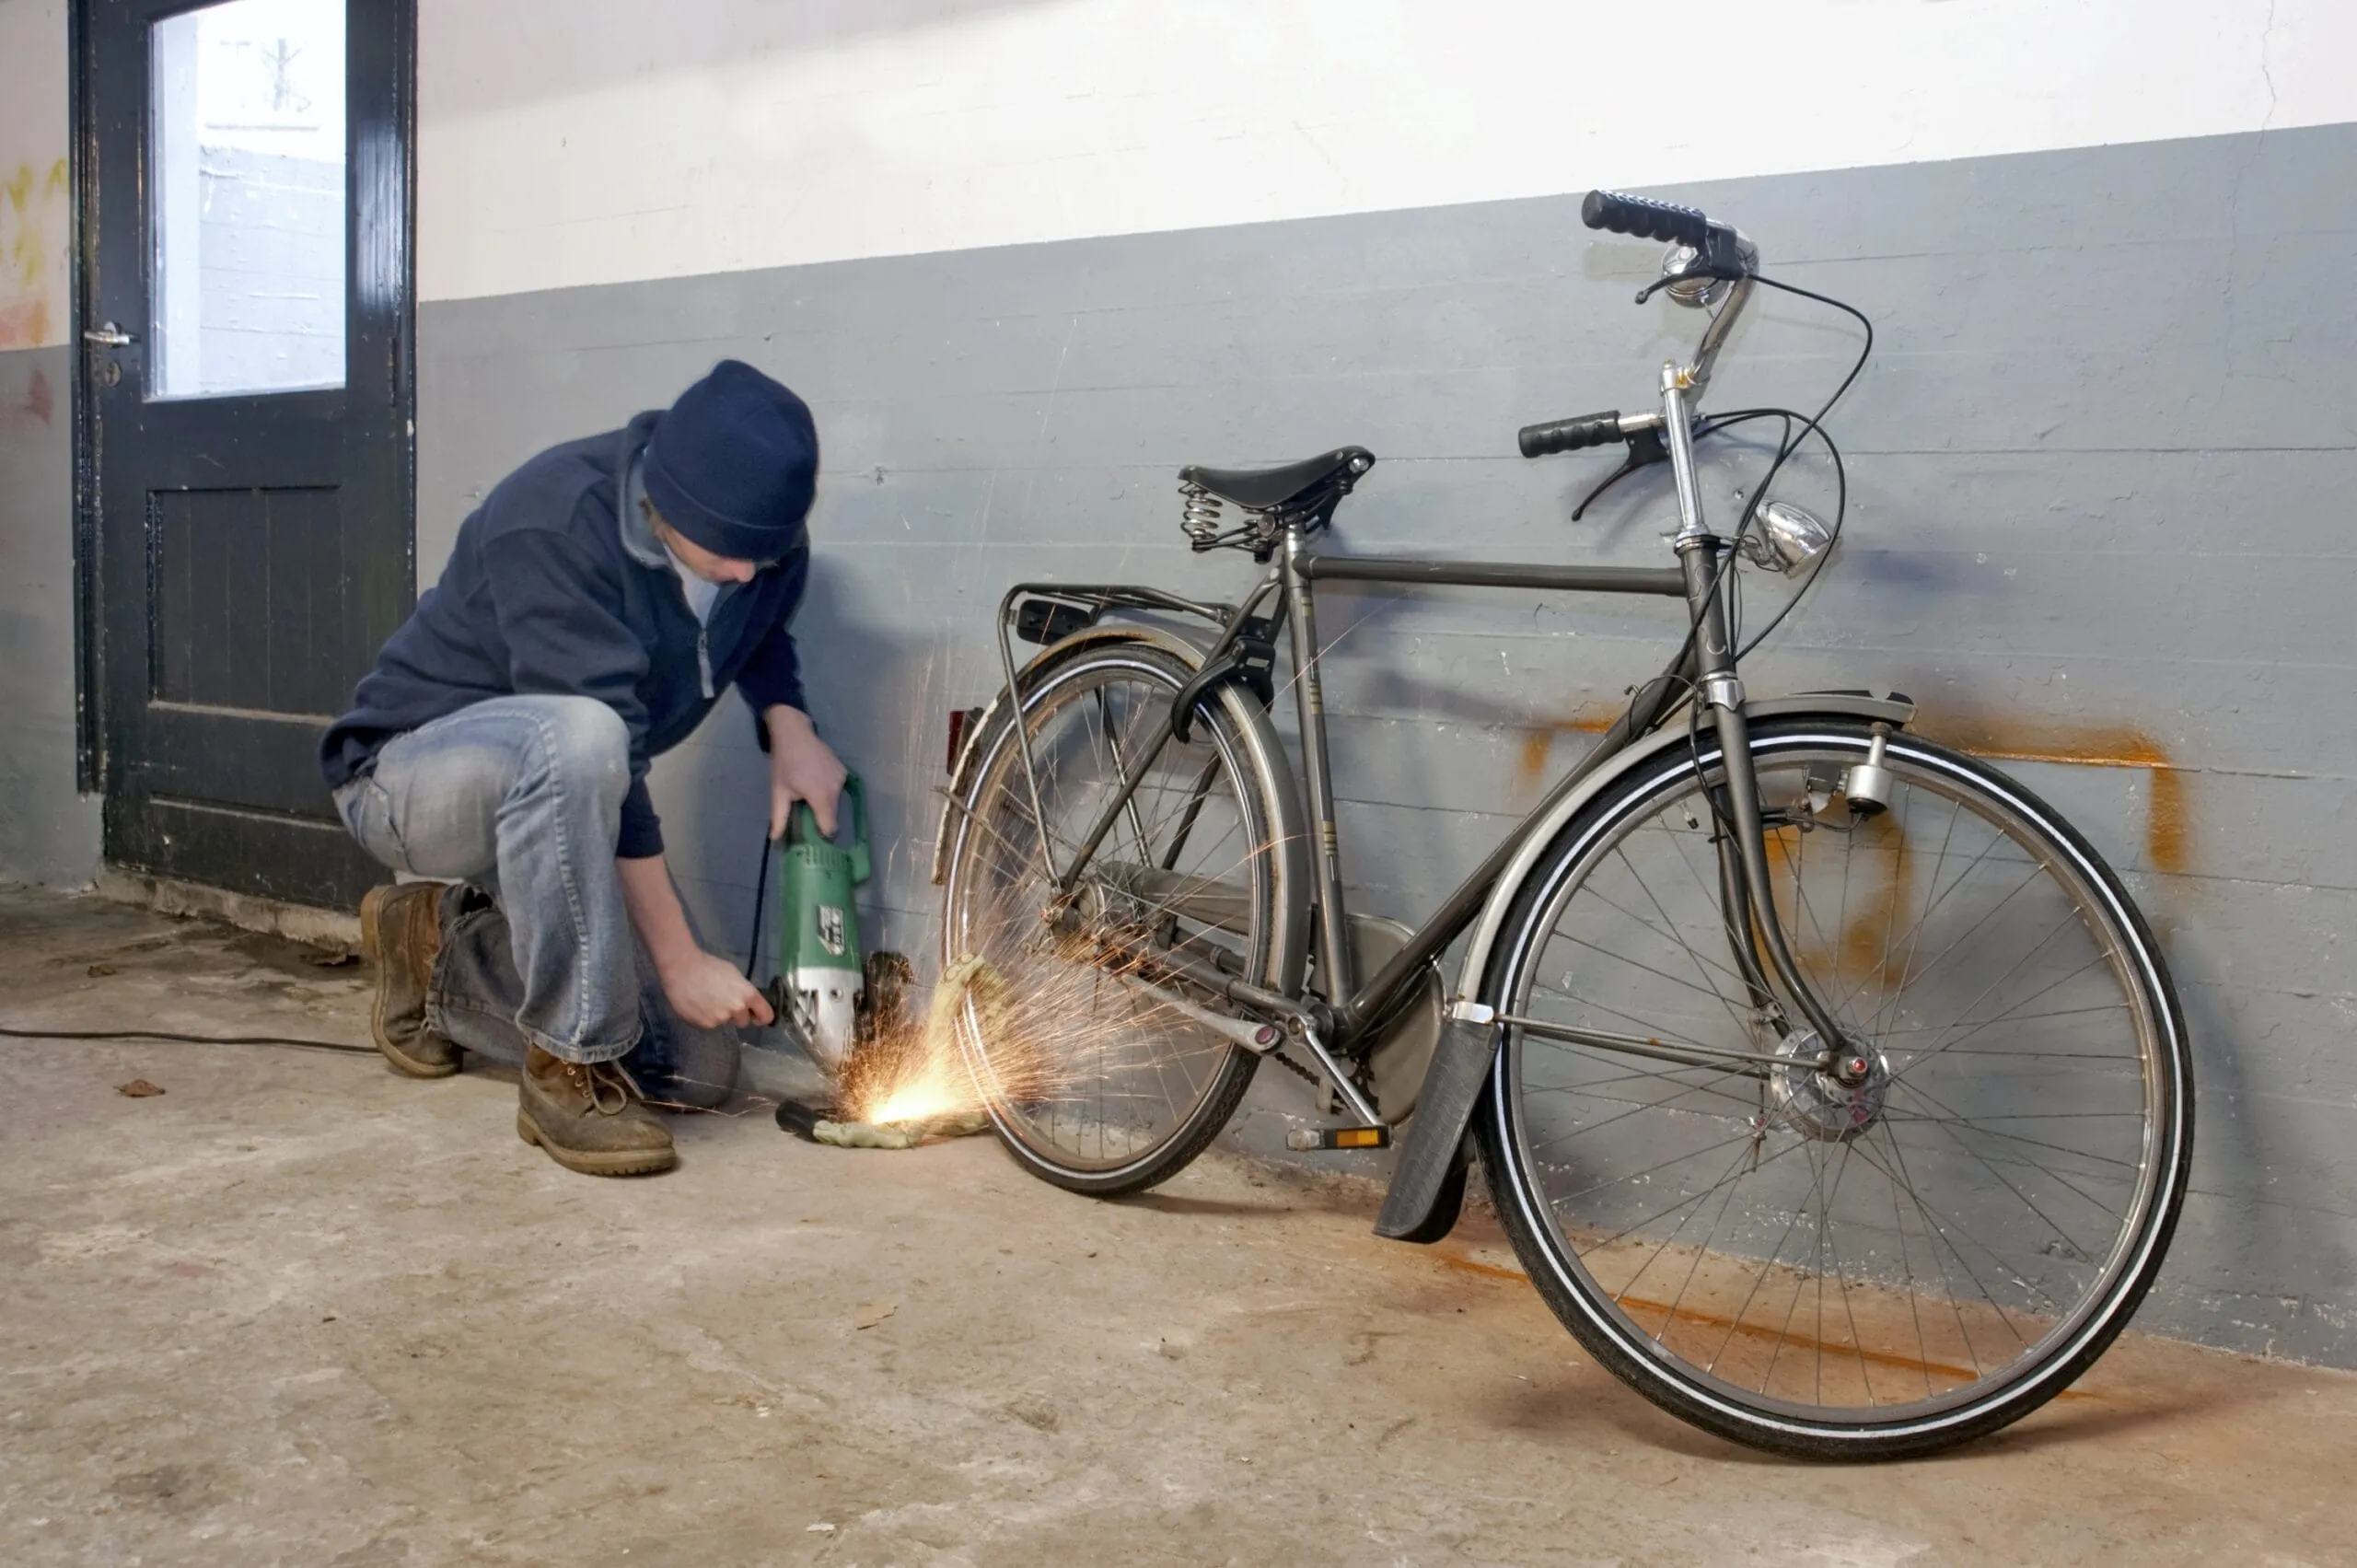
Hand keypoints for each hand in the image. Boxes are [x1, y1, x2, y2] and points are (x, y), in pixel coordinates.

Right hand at [659, 947, 775, 1030]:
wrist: (682, 969)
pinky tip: (699, 1005)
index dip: (761, 1016)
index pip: (766, 1016)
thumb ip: (744, 992)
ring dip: (720, 1016)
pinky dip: (707, 1018)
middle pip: (744, 1022)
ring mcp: (720, 1019)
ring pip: (725, 1023)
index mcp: (747, 995)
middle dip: (737, 1015)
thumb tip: (748, 1003)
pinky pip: (710, 1025)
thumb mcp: (734, 975)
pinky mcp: (704, 1025)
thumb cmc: (709, 966)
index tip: (756, 1015)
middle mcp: (737, 1009)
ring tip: (708, 1001)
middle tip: (724, 1002)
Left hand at [764, 705, 847, 837]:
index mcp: (821, 796)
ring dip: (824, 804)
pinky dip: (828, 791)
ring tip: (808, 794)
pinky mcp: (843, 771)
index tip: (811, 835)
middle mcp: (836, 789)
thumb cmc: (784, 762)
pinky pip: (837, 790)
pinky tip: (815, 782)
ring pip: (836, 803)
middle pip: (833, 815)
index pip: (830, 828)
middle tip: (805, 813)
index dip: (821, 835)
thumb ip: (779, 817)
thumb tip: (775, 838)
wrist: (794, 733)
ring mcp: (842, 779)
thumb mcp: (778, 791)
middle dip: (821, 818)